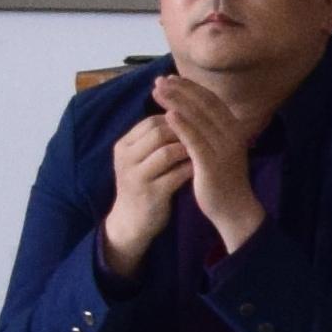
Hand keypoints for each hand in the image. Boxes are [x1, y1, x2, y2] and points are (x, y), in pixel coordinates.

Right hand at [97, 106, 197, 276]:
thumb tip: (183, 110)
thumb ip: (156, 138)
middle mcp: (125, 159)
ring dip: (189, 148)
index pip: (151, 121)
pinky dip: (191, 168)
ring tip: (207, 146)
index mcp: (123, 146)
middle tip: (206, 132)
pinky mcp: (149, 194)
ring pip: (166, 153)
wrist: (132, 221)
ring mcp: (135, 177)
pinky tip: (204, 166)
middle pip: (158, 133)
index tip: (198, 121)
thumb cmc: (145, 183)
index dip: (177, 119)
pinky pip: (175, 176)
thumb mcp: (143, 158)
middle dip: (184, 131)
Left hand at [150, 74, 269, 256]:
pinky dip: (182, 126)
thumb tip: (190, 111)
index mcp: (233, 128)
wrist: (234, 209)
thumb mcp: (219, 149)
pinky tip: (168, 115)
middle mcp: (231, 134)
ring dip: (177, 102)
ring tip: (158, 92)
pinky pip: (196, 140)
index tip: (170, 78)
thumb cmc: (222, 179)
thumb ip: (209, 131)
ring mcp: (224, 148)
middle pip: (203, 104)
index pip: (210, 100)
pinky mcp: (213, 163)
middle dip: (180, 90)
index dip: (189, 87)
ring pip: (198, 118)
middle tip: (159, 80)